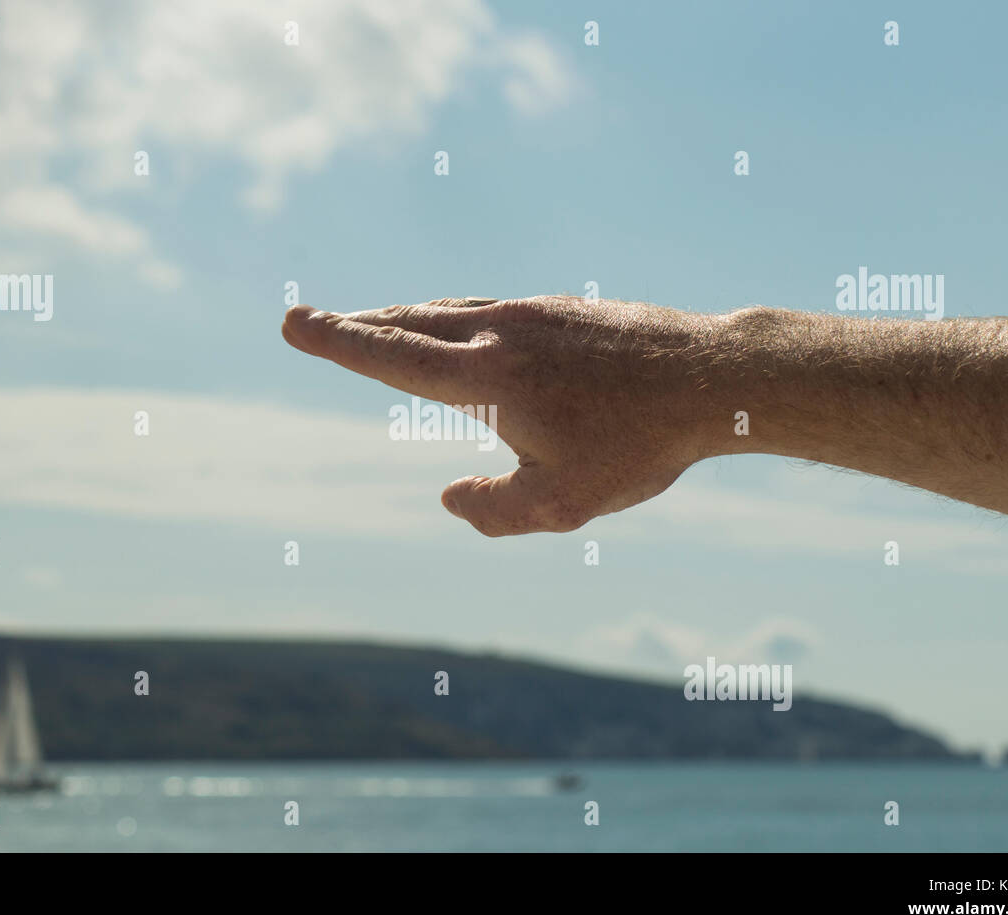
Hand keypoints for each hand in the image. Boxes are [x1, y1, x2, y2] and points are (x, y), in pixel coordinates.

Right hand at [282, 295, 725, 536]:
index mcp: (487, 377)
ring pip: (449, 310)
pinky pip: (486, 309)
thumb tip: (449, 499)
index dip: (337, 342)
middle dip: (358, 325)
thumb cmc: (640, 445)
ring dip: (405, 318)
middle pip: (410, 323)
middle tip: (317, 321)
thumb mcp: (563, 503)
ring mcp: (532, 312)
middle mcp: (500, 332)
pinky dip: (452, 318)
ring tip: (380, 323)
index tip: (293, 321)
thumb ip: (494, 512)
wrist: (714, 377)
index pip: (392, 357)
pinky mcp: (562, 308)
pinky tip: (462, 329)